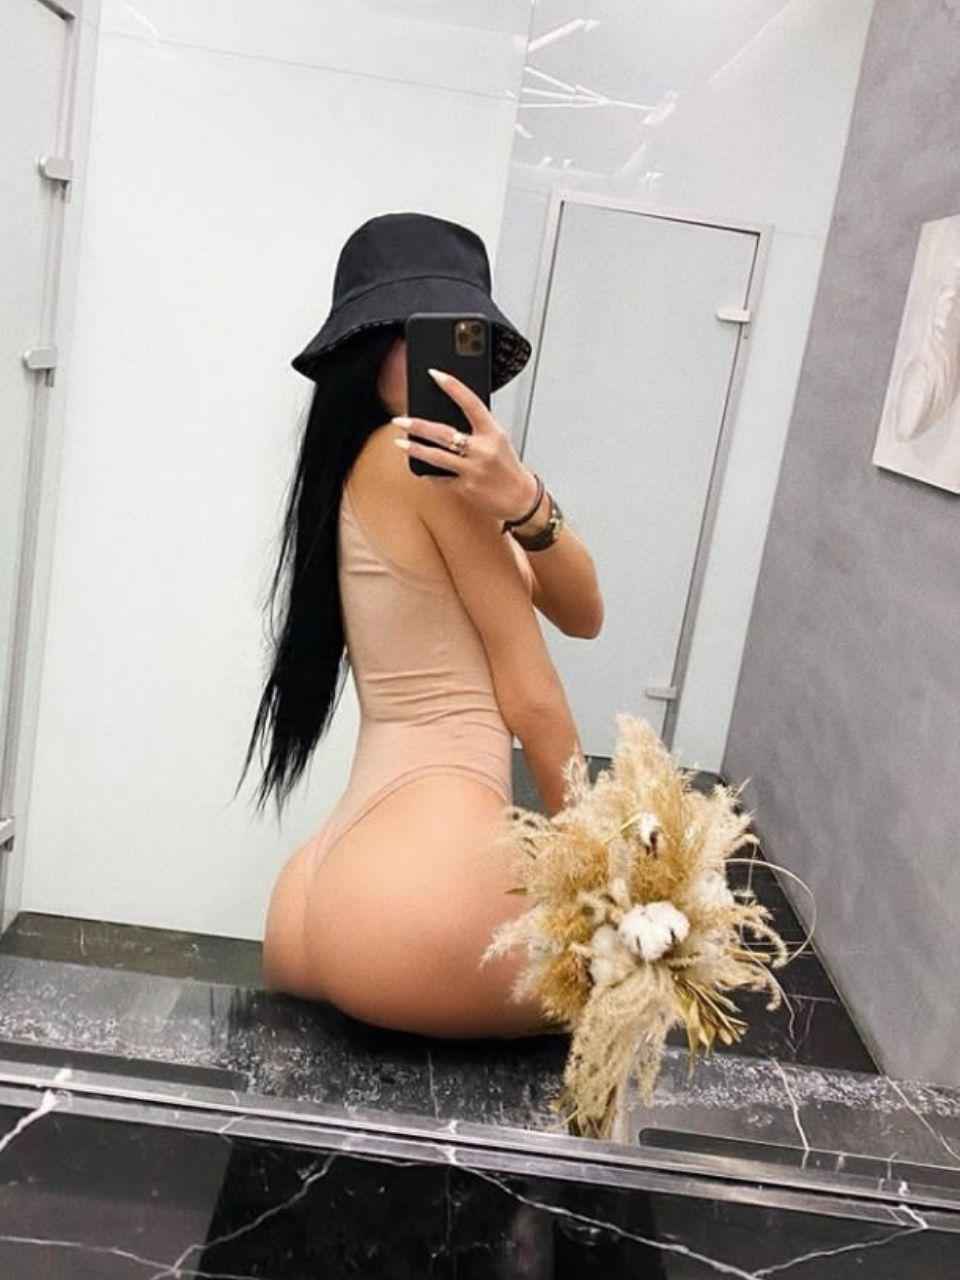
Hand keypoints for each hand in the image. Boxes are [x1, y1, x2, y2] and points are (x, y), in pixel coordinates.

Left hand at [391, 368, 537, 525]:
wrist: (520, 498)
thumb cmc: (507, 466)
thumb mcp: (498, 440)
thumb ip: (478, 428)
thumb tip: (448, 416)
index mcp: (493, 433)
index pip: (471, 403)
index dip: (453, 387)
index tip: (435, 374)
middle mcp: (483, 450)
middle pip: (444, 433)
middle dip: (418, 426)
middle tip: (400, 420)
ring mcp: (473, 470)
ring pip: (436, 457)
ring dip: (415, 449)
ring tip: (400, 442)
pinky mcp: (466, 488)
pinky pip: (440, 479)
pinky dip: (429, 473)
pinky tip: (420, 467)